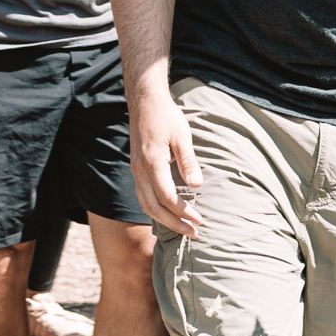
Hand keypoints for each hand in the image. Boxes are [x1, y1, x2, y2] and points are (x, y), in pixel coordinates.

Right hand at [130, 81, 203, 237]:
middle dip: (174, 224)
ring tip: (182, 228)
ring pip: (146, 205)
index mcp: (152, 163)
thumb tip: (197, 186)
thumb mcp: (182, 136)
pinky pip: (143, 196)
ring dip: (164, 220)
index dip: (183, 212)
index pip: (167, 197)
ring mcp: (136, 171)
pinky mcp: (136, 169)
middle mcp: (140, 171)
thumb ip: (188, 162)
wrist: (144, 102)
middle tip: (194, 233)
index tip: (199, 220)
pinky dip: (155, 209)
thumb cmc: (166, 116)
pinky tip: (168, 213)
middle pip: (154, 208)